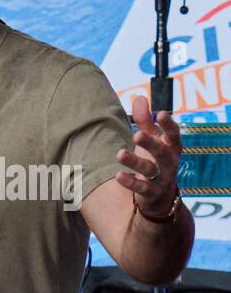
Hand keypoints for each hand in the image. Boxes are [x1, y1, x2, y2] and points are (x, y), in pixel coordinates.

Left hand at [118, 95, 182, 217]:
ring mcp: (162, 178)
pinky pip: (141, 188)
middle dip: (150, 143)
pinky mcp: (151, 193)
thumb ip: (145, 120)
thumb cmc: (154, 159)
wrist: (160, 195)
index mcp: (172, 147)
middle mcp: (170, 162)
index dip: (169, 124)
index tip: (161, 113)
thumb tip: (140, 97)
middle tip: (137, 134)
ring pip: (149, 170)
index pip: (173, 134)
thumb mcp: (152, 140)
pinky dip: (130, 182)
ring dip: (135, 162)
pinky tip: (118, 175)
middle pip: (161, 151)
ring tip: (119, 154)